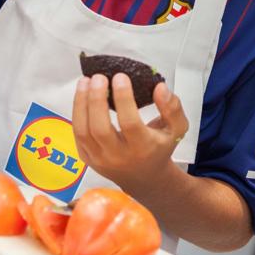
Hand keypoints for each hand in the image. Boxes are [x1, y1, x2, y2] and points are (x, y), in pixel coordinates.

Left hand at [72, 73, 188, 186]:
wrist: (145, 178)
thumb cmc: (159, 148)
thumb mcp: (176, 129)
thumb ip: (172, 108)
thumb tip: (159, 88)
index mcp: (143, 147)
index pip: (129, 123)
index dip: (123, 99)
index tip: (120, 77)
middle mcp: (119, 156)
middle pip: (100, 127)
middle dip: (96, 99)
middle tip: (98, 77)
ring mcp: (100, 159)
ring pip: (83, 131)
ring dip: (81, 103)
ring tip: (85, 81)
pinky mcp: (88, 158)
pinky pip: (77, 135)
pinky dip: (77, 113)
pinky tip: (81, 95)